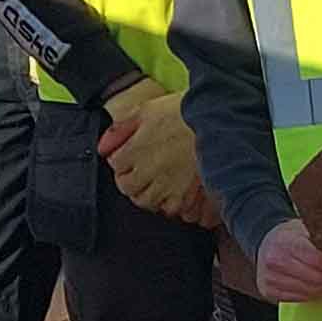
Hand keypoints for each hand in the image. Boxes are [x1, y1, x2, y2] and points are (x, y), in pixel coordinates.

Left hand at [98, 80, 215, 227]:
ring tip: (163, 184)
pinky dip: (175, 205)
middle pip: (129, 189)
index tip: (134, 157)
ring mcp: (169, 186)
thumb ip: (122, 129)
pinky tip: (180, 193)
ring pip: (149, 203)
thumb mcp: (148, 109)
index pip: (117, 167)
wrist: (220, 118)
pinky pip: (175, 211)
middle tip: (146, 173)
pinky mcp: (190, 196)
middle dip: (134, 182)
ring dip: (151, 195)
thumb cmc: (184, 110)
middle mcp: (149, 171)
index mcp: (136, 150)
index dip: (124, 162)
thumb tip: (101, 149)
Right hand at [256, 219, 321, 301]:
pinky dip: (309, 292)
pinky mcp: (269, 291)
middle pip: (316, 278)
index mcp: (285, 242)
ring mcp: (270, 278)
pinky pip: (300, 298)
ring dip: (321, 285)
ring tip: (321, 274)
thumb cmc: (290, 236)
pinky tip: (309, 282)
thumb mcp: (307, 230)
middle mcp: (275, 261)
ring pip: (309, 291)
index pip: (315, 259)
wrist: (264, 243)